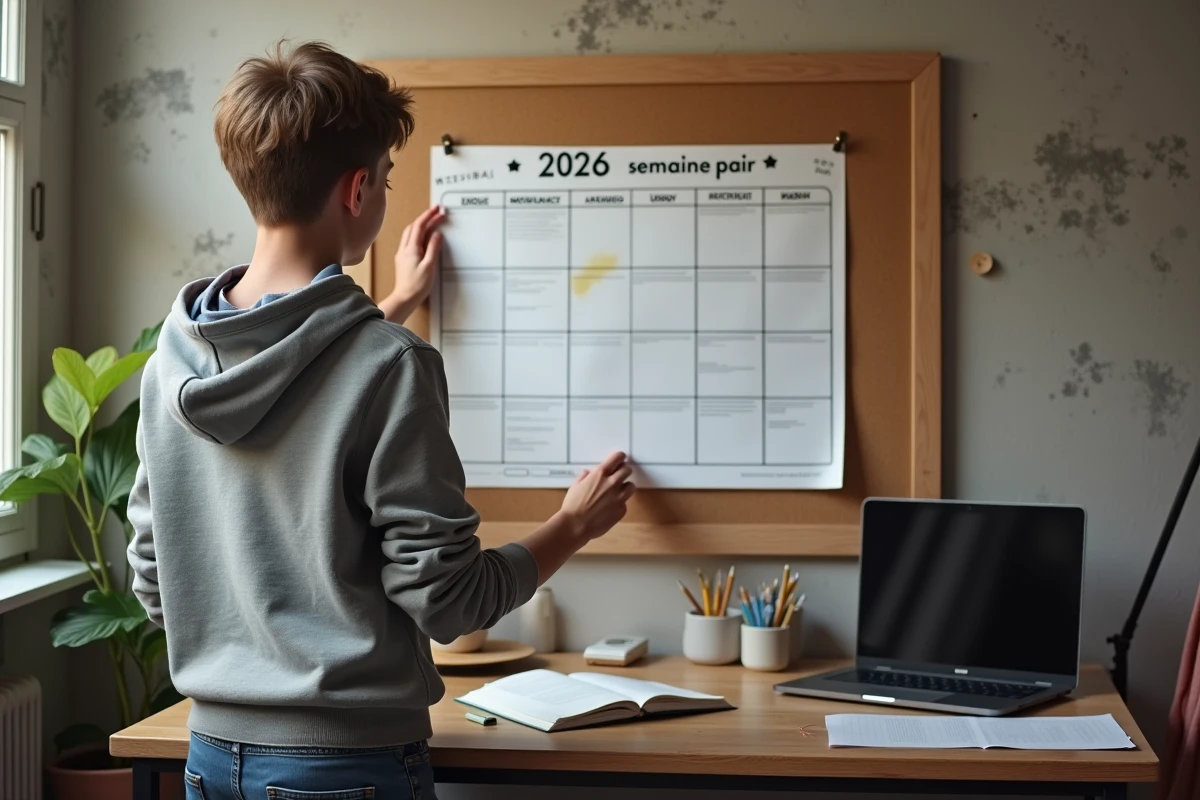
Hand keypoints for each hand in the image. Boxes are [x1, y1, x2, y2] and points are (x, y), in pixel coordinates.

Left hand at [381, 205, 445, 322]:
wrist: (404, 298)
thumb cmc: (416, 286)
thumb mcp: (429, 266)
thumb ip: (433, 248)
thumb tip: (437, 235)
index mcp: (411, 249)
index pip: (419, 226)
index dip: (428, 215)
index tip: (437, 209)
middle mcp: (404, 249)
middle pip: (413, 227)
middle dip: (425, 218)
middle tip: (437, 214)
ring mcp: (402, 254)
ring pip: (410, 233)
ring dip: (420, 225)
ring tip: (432, 223)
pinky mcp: (403, 260)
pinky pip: (410, 241)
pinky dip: (418, 234)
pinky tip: (424, 238)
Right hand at [558, 451, 634, 540]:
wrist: (576, 525)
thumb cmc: (573, 505)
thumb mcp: (575, 486)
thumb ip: (584, 477)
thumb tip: (588, 473)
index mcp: (600, 474)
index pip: (618, 458)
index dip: (619, 457)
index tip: (619, 459)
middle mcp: (612, 483)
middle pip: (627, 470)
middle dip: (624, 471)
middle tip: (619, 475)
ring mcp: (619, 497)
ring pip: (631, 486)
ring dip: (625, 486)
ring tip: (617, 492)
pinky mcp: (621, 510)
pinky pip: (625, 503)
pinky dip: (620, 503)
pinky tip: (610, 508)